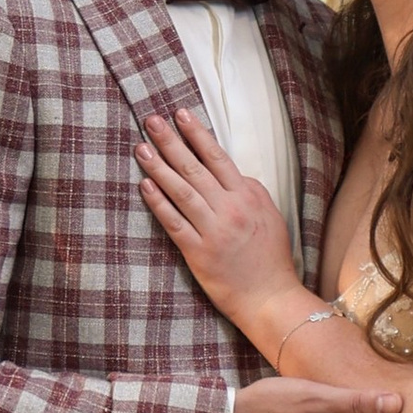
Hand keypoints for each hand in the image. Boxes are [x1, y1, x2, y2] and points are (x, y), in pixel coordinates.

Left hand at [136, 109, 298, 331]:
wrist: (270, 298)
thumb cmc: (271, 258)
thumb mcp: (270, 216)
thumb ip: (250, 192)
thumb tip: (231, 173)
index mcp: (249, 197)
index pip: (218, 157)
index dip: (197, 134)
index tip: (180, 114)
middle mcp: (231, 210)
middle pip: (195, 168)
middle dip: (171, 142)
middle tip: (151, 121)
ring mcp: (214, 231)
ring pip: (181, 191)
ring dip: (159, 167)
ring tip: (141, 148)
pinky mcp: (199, 253)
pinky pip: (174, 223)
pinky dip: (158, 203)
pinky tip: (144, 186)